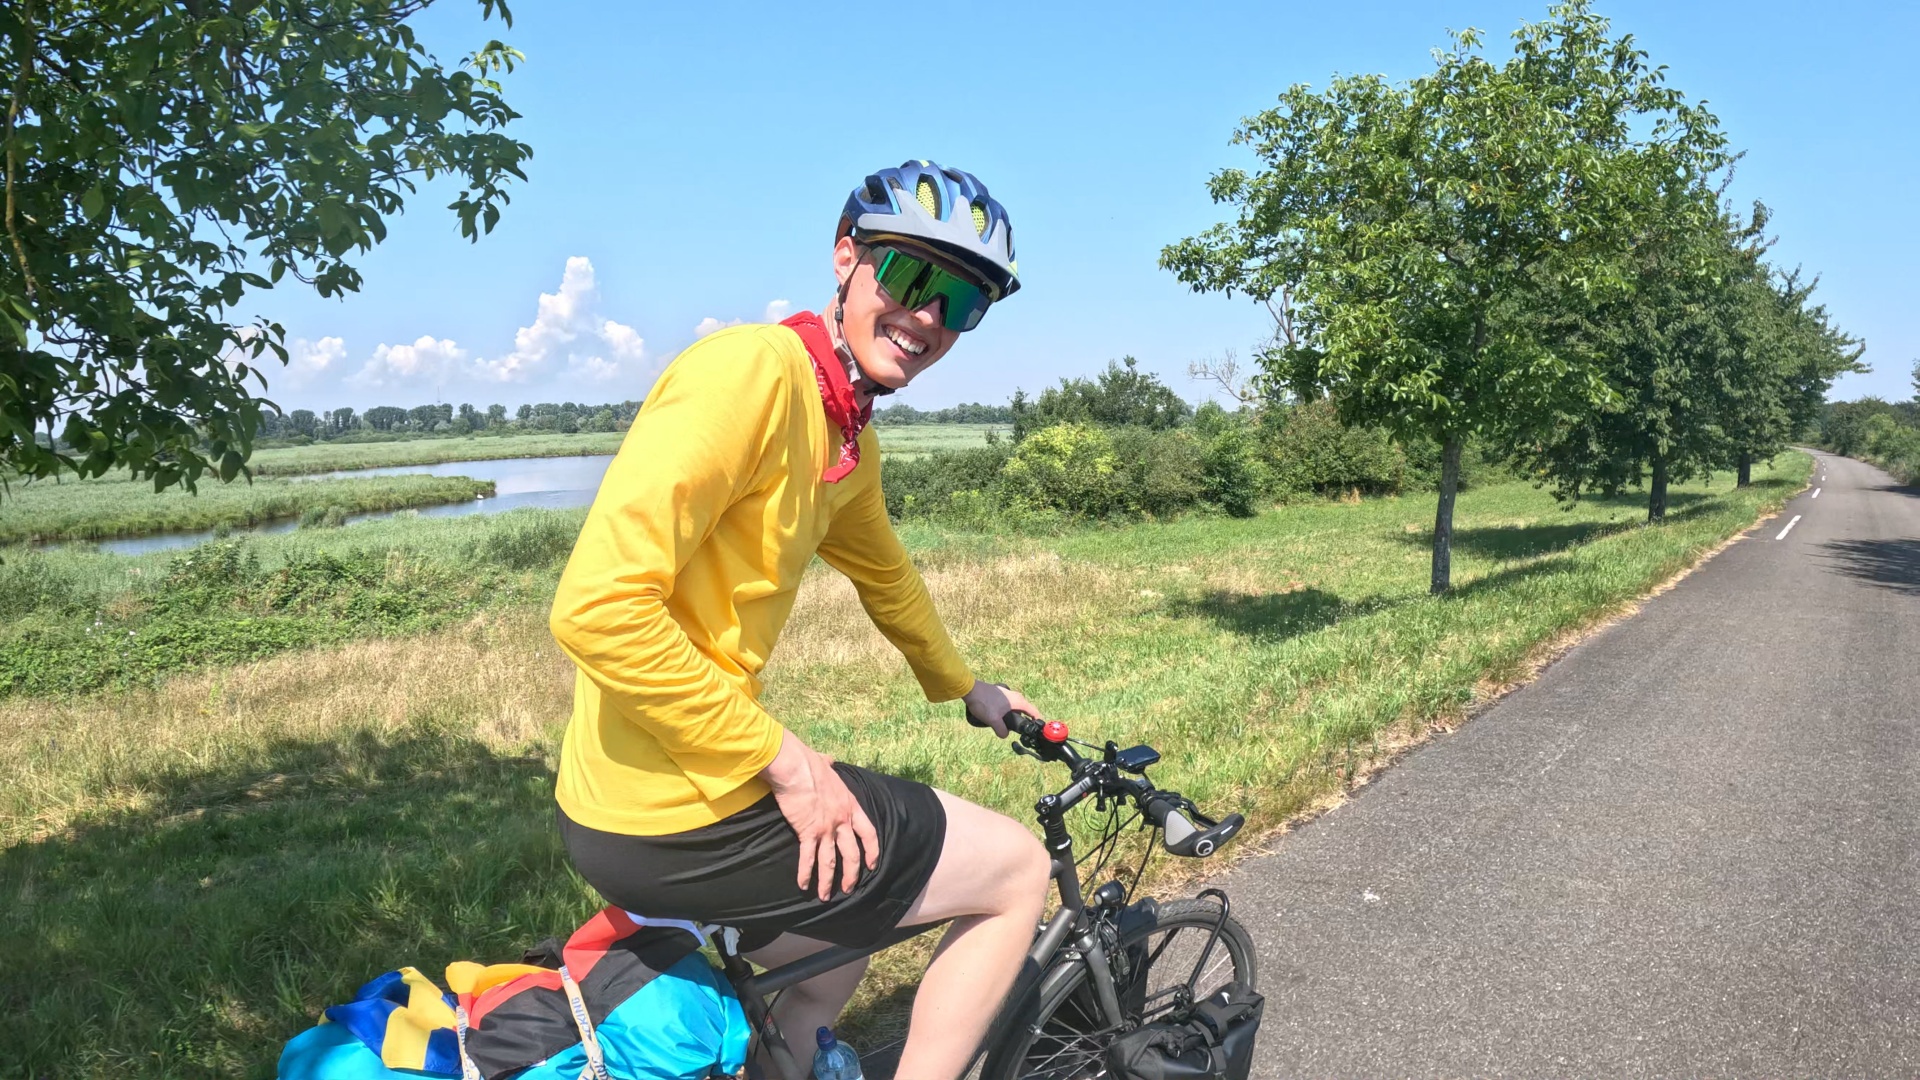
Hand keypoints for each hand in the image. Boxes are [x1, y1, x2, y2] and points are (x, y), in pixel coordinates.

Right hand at [761, 731, 879, 901]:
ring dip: (828, 881)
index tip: (872, 864)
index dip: (872, 851)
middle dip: (852, 875)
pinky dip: (806, 873)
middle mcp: (842, 820)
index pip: (869, 833)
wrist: (796, 767)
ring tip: (825, 896)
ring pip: (830, 861)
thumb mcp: (827, 764)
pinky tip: (803, 885)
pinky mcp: (808, 832)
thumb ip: (830, 766)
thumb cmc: (809, 763)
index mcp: (850, 805)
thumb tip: (828, 760)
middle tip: (849, 889)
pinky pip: (808, 857)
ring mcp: (826, 828)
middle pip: (852, 854)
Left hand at [961, 680, 1044, 737]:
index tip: (1037, 729)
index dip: (1037, 720)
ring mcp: (1008, 694)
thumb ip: (1001, 730)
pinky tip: (999, 717)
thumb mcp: (993, 720)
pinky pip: (1009, 705)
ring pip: (1015, 707)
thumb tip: (1004, 735)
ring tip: (1008, 725)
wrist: (970, 689)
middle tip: (1020, 730)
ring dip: (1014, 716)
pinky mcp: (1000, 694)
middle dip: (1024, 720)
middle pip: (1025, 710)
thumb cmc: (984, 703)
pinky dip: (1008, 711)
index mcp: (1018, 701)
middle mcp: (1015, 696)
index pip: (1033, 711)